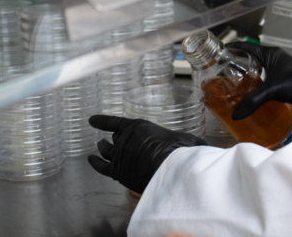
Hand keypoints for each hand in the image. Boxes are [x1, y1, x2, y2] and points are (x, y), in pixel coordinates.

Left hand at [87, 115, 206, 193]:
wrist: (168, 169)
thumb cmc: (178, 152)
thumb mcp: (185, 140)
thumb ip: (184, 142)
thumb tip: (200, 147)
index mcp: (139, 126)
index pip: (115, 122)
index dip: (102, 121)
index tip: (92, 119)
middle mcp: (125, 138)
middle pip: (115, 139)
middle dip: (114, 139)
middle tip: (110, 139)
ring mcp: (119, 155)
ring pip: (106, 151)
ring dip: (101, 148)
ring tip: (98, 146)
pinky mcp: (117, 171)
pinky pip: (101, 166)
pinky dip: (95, 162)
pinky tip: (90, 160)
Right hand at [226, 42, 291, 119]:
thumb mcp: (272, 90)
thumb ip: (253, 101)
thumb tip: (235, 115)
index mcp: (269, 53)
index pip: (246, 46)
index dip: (233, 48)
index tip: (219, 53)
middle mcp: (273, 58)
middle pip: (250, 58)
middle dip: (237, 63)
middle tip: (222, 72)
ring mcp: (278, 68)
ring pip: (257, 68)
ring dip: (247, 74)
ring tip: (232, 83)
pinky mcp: (282, 78)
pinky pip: (264, 78)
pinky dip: (255, 83)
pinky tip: (249, 92)